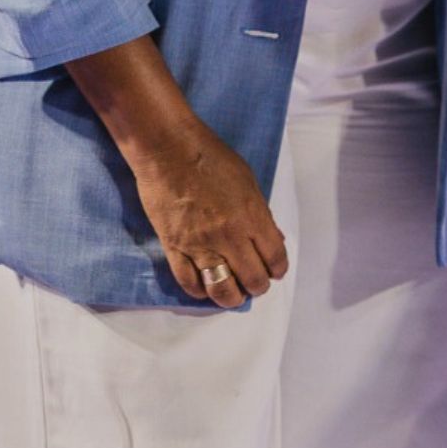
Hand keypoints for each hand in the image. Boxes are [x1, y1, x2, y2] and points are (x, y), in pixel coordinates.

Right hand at [129, 123, 288, 307]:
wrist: (168, 150)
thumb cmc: (212, 158)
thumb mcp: (248, 181)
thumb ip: (261, 213)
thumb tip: (274, 239)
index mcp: (253, 217)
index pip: (274, 257)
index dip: (278, 270)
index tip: (275, 271)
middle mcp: (230, 236)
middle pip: (252, 279)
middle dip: (258, 286)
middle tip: (255, 284)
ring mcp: (201, 245)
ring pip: (221, 288)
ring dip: (231, 297)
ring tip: (233, 295)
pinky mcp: (174, 248)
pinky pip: (189, 282)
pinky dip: (200, 291)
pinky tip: (205, 288)